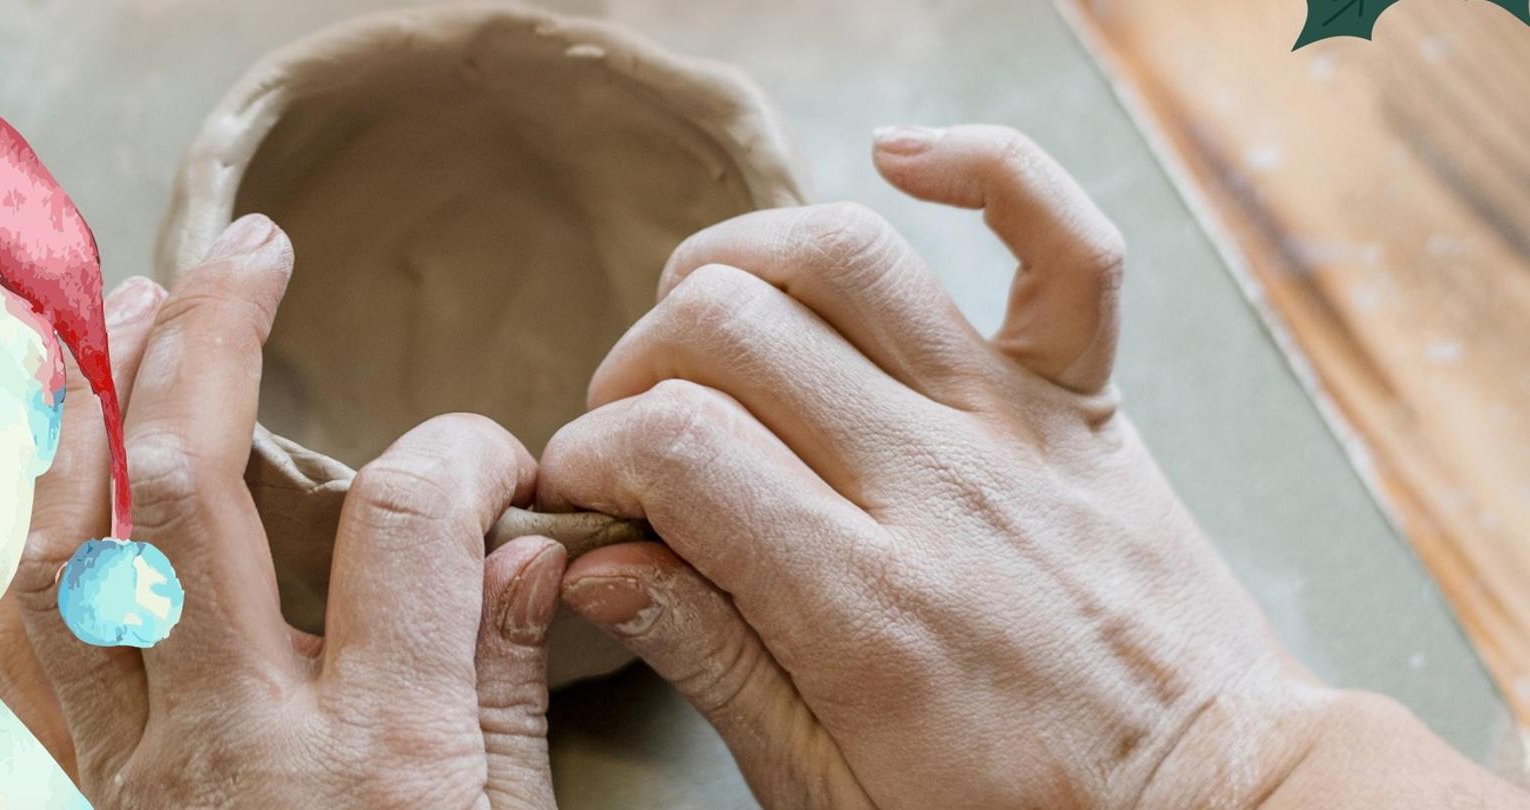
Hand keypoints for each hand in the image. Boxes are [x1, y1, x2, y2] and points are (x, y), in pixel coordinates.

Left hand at [0, 216, 563, 808]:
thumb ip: (509, 688)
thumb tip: (522, 551)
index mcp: (378, 752)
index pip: (405, 520)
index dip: (463, 451)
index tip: (496, 465)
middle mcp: (237, 743)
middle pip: (186, 486)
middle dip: (213, 337)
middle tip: (252, 254)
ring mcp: (139, 767)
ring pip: (68, 544)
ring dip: (97, 403)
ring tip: (137, 309)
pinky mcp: (88, 791)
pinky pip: (20, 644)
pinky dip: (36, 531)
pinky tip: (67, 462)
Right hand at [538, 125, 1522, 807]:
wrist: (1211, 798)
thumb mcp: (834, 795)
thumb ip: (714, 664)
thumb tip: (600, 563)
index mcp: (865, 605)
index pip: (676, 446)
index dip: (594, 454)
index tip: (586, 494)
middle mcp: (936, 488)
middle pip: (731, 330)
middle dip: (638, 367)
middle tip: (635, 433)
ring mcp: (1013, 426)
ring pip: (845, 256)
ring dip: (736, 265)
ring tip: (699, 324)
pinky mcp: (1080, 400)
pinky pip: (1060, 245)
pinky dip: (986, 173)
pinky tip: (900, 161)